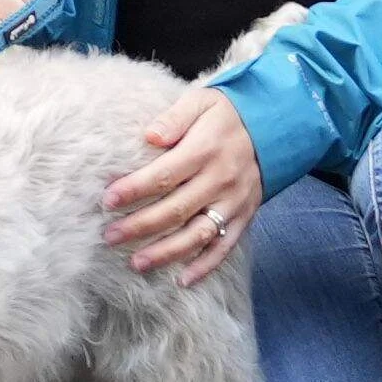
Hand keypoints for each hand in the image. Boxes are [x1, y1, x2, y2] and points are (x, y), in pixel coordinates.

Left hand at [103, 88, 260, 287]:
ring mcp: (234, 202)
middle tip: (110, 237)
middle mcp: (221, 180)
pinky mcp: (244, 216)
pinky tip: (182, 280)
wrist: (273, 126)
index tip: (108, 200)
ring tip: (136, 264)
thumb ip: (174, 118)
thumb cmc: (225, 114)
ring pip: (198, 235)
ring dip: (166, 253)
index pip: (164, 175)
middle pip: (176, 210)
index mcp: (206, 150)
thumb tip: (150, 135)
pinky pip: (225, 247)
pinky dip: (205, 266)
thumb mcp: (201, 101)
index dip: (134, 189)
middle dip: (140, 226)